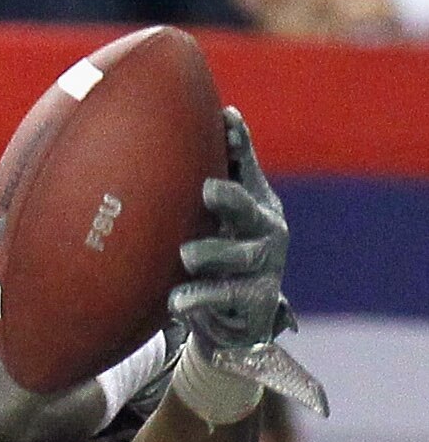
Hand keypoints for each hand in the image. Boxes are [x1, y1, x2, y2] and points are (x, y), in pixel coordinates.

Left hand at [166, 109, 327, 417]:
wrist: (234, 321)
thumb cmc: (219, 258)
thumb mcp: (215, 221)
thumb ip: (203, 187)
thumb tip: (184, 130)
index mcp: (254, 202)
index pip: (246, 168)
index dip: (238, 145)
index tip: (224, 119)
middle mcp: (266, 229)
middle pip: (248, 208)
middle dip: (230, 197)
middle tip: (207, 189)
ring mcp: (265, 266)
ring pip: (236, 256)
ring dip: (210, 253)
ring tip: (185, 255)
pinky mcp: (256, 301)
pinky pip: (225, 296)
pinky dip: (198, 298)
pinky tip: (175, 302)